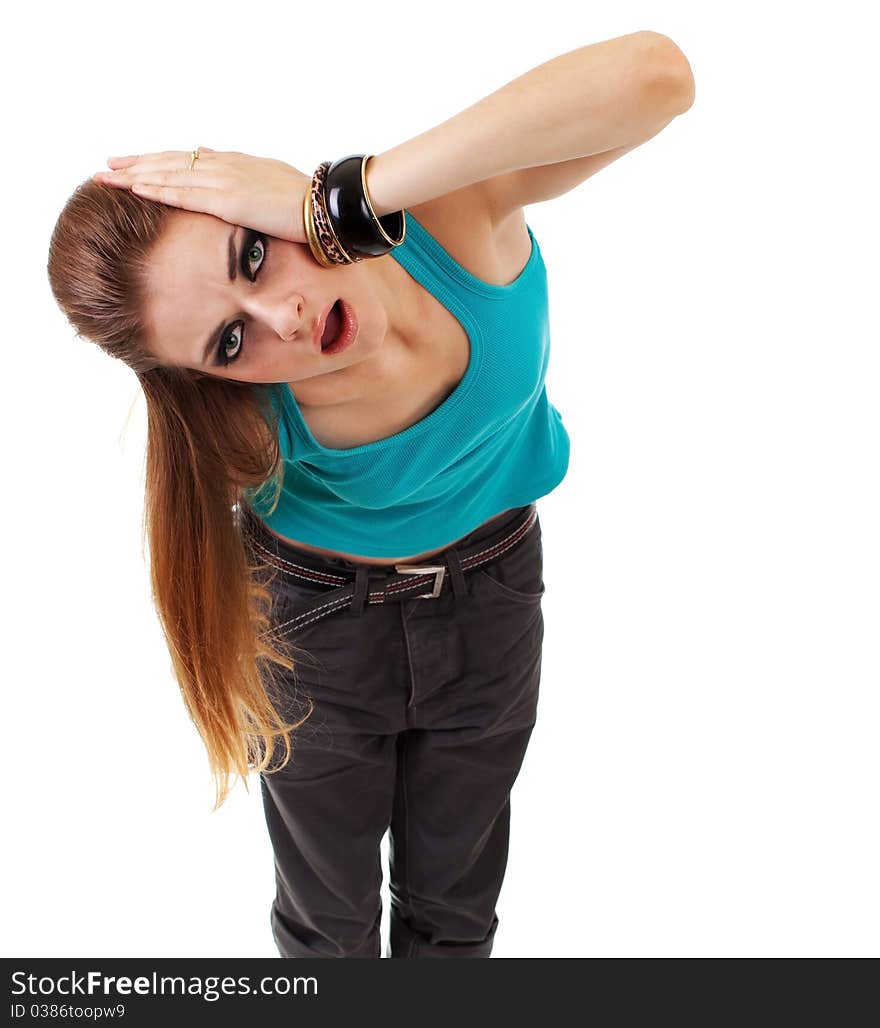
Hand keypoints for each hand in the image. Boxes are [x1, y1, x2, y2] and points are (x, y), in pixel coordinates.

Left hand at [92, 147, 310, 243]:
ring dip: (135, 176)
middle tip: (105, 167)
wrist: (322, 207)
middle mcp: (223, 167)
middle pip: (170, 163)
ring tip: (107, 177)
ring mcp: (223, 182)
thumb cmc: (302, 201)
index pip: (185, 160)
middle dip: (135, 165)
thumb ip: (238, 171)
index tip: (131, 163)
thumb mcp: (266, 180)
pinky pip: (184, 195)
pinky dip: (157, 190)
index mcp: (232, 163)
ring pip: (169, 175)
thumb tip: (213, 160)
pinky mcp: (228, 201)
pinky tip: (136, 188)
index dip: (155, 161)